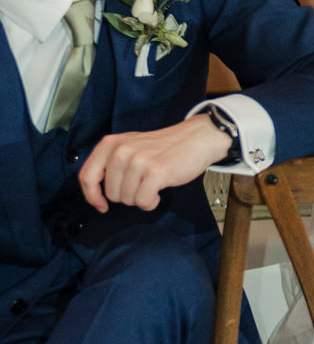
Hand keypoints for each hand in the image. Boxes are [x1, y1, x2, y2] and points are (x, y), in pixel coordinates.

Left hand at [80, 115, 233, 213]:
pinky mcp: (155, 172)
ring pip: (127, 200)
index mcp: (110, 144)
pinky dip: (151, 202)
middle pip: (110, 194)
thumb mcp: (129, 146)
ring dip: (141, 198)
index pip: (86, 176)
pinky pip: (143, 202)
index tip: (101, 205)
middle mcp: (121, 150)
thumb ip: (110, 163)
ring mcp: (138, 161)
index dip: (92, 196)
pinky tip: (159, 191)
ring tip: (153, 185)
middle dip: (126, 196)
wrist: (196, 138)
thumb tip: (95, 192)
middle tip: (142, 184)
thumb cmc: (164, 147)